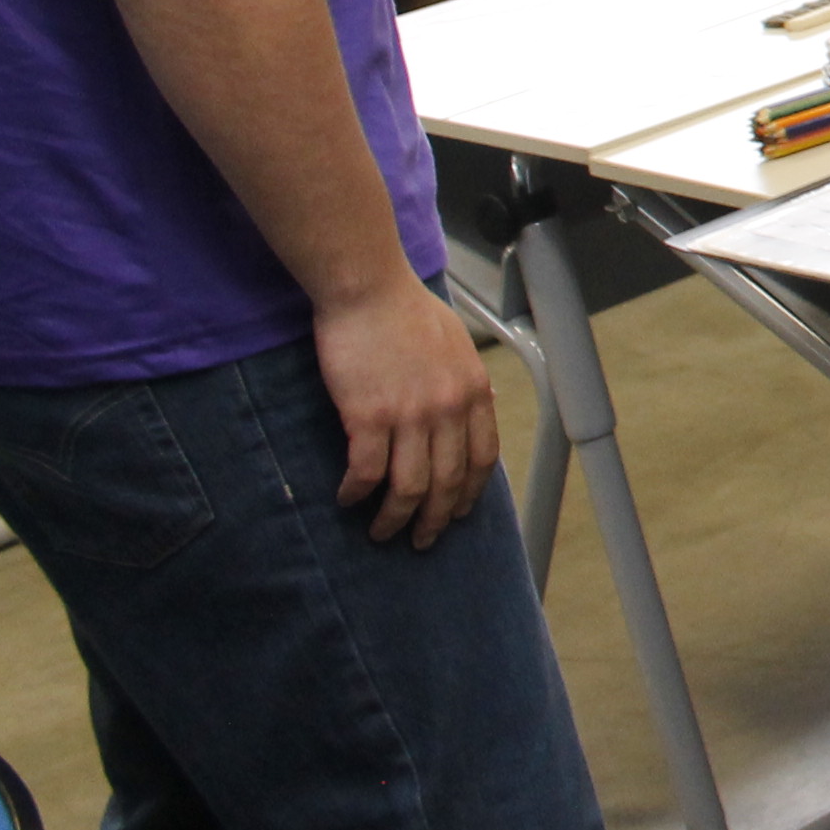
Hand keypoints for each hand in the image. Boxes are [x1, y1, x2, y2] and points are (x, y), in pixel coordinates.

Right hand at [316, 275, 499, 545]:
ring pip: (409, 487)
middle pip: (448, 481)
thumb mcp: (455, 345)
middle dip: (434, 519)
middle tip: (420, 540)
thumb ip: (462, 381)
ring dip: (395, 518)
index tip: (455, 513)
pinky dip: (357, 492)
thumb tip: (469, 407)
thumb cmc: (405, 311)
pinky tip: (347, 499)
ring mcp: (411, 414)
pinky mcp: (370, 416)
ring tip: (382, 532)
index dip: (468, 493)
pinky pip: (367, 472)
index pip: (482, 459)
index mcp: (473, 391)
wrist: (368, 289)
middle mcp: (449, 408)